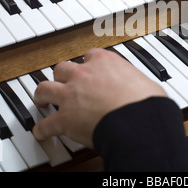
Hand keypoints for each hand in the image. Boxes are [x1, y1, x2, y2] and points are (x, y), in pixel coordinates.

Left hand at [32, 48, 166, 147]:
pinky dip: (42, 129)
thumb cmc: (146, 103)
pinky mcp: (65, 119)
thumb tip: (147, 91)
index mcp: (105, 62)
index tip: (88, 66)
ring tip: (42, 99)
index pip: (90, 55)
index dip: (88, 62)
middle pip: (62, 68)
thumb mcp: (146, 83)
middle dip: (62, 75)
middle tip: (63, 81)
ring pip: (45, 89)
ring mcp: (70, 96)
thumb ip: (137, 83)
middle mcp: (83, 75)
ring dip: (42, 95)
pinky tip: (41, 132)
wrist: (137, 121)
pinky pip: (46, 124)